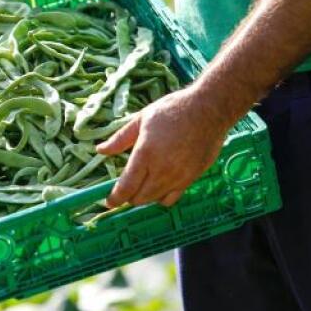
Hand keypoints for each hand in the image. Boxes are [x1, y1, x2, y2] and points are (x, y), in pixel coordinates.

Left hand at [96, 86, 230, 206]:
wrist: (210, 109)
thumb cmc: (173, 110)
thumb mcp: (141, 119)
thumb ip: (119, 139)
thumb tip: (100, 150)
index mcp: (145, 154)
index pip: (126, 187)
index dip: (115, 198)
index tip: (108, 201)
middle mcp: (162, 170)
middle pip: (139, 198)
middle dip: (128, 196)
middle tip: (125, 188)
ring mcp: (179, 177)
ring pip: (155, 200)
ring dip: (145, 197)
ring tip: (141, 184)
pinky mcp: (193, 178)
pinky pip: (173, 198)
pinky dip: (162, 196)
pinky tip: (159, 185)